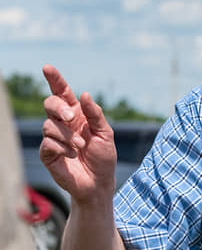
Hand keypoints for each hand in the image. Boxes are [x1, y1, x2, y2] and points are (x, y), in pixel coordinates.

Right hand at [40, 64, 117, 203]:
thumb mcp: (106, 133)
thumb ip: (95, 115)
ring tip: (81, 146)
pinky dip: (62, 148)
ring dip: (67, 135)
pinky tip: (72, 155)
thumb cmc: (103, 156)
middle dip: (59, 108)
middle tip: (71, 117)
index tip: (47, 67)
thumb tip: (84, 94)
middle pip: (50, 104)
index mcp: (77, 114)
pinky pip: (47, 143)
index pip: (63, 93)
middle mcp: (63, 123)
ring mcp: (53, 137)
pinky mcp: (48, 153)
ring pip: (49, 125)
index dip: (55, 80)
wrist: (99, 182)